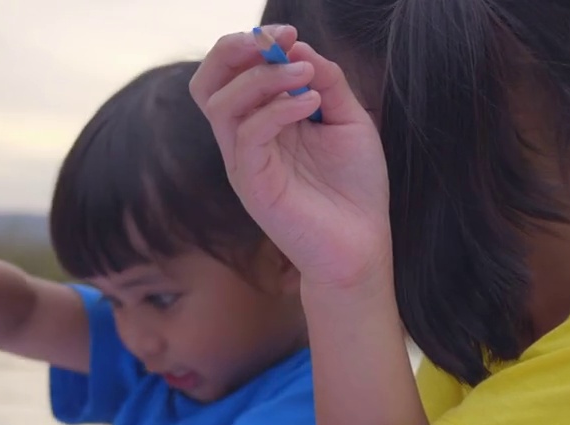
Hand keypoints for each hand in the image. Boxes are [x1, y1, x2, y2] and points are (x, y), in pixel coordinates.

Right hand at [190, 26, 391, 288]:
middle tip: (275, 41)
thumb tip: (298, 46)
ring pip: (220, 104)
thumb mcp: (348, 119)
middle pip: (207, 83)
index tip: (290, 33)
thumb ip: (327, 81)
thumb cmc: (355, 188)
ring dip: (262, 77)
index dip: (251, 44)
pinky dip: (276, 109)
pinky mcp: (254, 186)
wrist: (363, 246)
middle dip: (234, 50)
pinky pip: (247, 136)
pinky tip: (311, 104)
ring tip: (305, 74)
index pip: (230, 73)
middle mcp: (245, 140)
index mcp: (262, 122)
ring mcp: (245, 164)